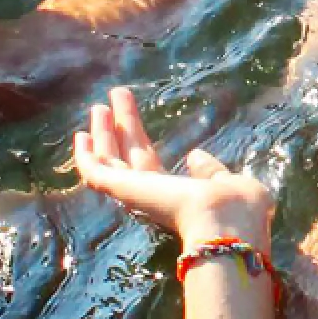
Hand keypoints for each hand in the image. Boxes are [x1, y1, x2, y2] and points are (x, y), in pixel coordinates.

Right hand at [71, 87, 273, 246]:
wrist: (225, 222)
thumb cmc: (237, 206)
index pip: (150, 165)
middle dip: (122, 128)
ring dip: (104, 134)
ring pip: (111, 161)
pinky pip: (97, 174)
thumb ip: (211, 171)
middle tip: (116, 96)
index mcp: (178, 196)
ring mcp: (136, 194)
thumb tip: (194, 155)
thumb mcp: (229, 182)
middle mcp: (153, 197)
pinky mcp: (124, 190)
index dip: (139, 143)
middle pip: (129, 156)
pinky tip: (81, 135)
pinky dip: (86, 157)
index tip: (133, 123)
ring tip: (99, 105)